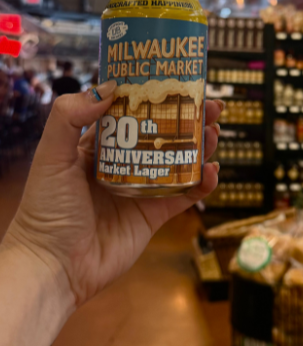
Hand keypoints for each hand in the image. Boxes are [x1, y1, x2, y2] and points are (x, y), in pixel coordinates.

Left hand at [5, 81, 220, 311]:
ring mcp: (139, 191)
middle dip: (186, 119)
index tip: (173, 80)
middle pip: (160, 135)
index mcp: (95, 147)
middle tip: (209, 106)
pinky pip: (183, 196)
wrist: (57, 265)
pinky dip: (201, 184)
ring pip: (177, 163)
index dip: (152, 96)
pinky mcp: (153, 217)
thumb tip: (108, 87)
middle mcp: (120, 166)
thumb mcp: (52, 155)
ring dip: (198, 147)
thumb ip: (70, 116)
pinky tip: (212, 171)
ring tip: (213, 133)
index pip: (128, 112)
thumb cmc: (46, 212)